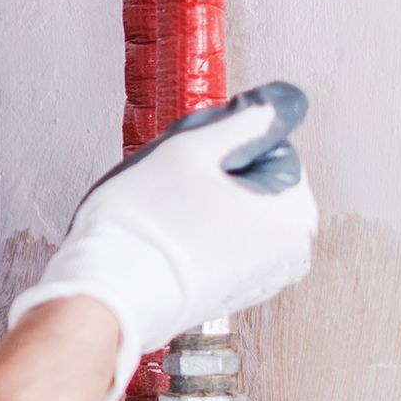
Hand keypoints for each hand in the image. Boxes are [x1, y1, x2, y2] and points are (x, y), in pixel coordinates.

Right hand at [9, 81, 318, 400]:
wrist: (107, 296)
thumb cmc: (143, 226)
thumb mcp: (191, 148)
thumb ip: (245, 118)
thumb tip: (280, 103)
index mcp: (293, 210)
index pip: (265, 143)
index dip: (219, 146)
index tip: (187, 165)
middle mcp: (290, 250)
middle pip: (254, 180)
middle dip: (215, 177)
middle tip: (171, 191)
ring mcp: (262, 278)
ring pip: (236, 212)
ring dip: (204, 206)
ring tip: (165, 219)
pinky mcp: (232, 295)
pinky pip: (222, 245)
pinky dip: (198, 238)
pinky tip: (166, 243)